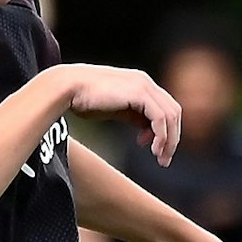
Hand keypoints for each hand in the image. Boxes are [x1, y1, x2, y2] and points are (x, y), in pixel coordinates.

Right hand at [56, 65, 181, 166]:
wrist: (68, 87)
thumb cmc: (83, 99)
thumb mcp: (114, 110)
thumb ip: (132, 116)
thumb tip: (147, 132)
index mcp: (140, 84)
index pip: (164, 107)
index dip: (163, 130)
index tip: (151, 147)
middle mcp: (145, 82)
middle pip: (173, 111)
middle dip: (172, 137)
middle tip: (164, 158)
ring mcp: (143, 86)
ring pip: (171, 116)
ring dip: (169, 140)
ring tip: (160, 158)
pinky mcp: (139, 93)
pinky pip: (160, 118)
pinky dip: (161, 135)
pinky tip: (152, 148)